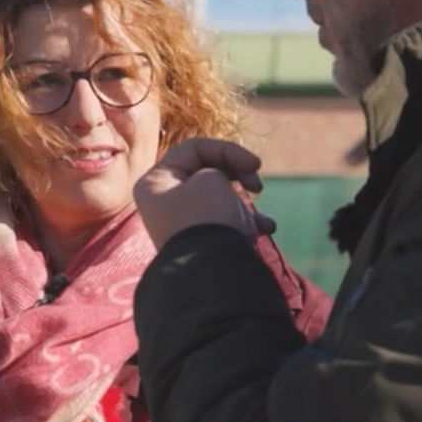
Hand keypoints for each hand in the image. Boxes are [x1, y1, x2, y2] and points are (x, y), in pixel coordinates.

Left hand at [135, 138, 273, 249]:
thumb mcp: (212, 178)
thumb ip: (217, 171)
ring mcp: (182, 223)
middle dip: (238, 176)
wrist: (211, 271)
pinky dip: (247, 221)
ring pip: (220, 197)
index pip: (195, 149)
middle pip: (207, 171)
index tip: (256, 164)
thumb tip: (221, 189)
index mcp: (155, 182)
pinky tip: (265, 229)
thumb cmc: (207, 216)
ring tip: (259, 218)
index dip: (228, 151)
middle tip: (257, 186)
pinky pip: (225, 221)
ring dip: (245, 202)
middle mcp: (164, 201)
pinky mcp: (200, 241)